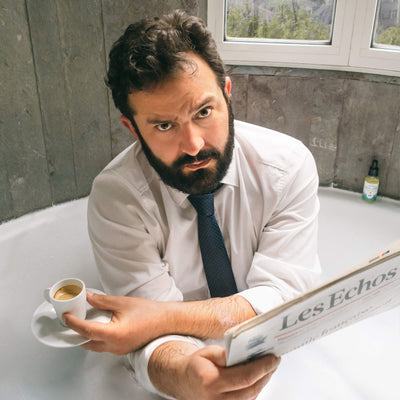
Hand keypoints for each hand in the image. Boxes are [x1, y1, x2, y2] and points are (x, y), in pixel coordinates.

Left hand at [63, 290, 168, 354]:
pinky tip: (100, 325)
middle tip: (72, 319)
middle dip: (77, 332)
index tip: (66, 316)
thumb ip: (102, 301)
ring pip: (95, 346)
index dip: (73, 323)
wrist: (165, 320)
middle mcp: (115, 346)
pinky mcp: (123, 349)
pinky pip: (105, 345)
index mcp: (114, 334)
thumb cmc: (149, 312)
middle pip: (87, 342)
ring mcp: (119, 350)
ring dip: (88, 335)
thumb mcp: (122, 302)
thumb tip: (88, 297)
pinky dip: (98, 337)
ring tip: (85, 321)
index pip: (86, 330)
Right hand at [150, 343, 280, 399]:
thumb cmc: (197, 365)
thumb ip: (221, 354)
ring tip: (270, 366)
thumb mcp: (205, 353)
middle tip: (275, 360)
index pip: (244, 377)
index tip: (273, 358)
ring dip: (263, 381)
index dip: (262, 367)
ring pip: (251, 397)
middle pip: (251, 389)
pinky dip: (255, 388)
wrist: (185, 381)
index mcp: (211, 382)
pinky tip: (260, 376)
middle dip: (266, 374)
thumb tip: (236, 352)